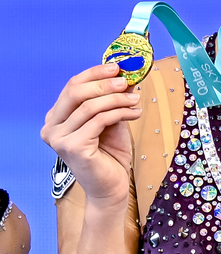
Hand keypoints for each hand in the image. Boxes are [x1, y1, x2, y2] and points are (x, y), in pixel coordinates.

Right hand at [41, 63, 141, 209]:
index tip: (117, 67)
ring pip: (90, 106)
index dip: (95, 73)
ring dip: (117, 99)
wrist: (111, 186)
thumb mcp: (111, 119)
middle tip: (127, 81)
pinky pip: (99, 120)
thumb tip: (126, 74)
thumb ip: (112, 99)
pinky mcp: (73, 147)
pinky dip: (120, 113)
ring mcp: (59, 138)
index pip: (72, 86)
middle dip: (104, 83)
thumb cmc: (110, 154)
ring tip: (136, 99)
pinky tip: (134, 113)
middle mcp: (51, 127)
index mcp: (56, 118)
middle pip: (76, 92)